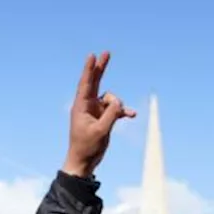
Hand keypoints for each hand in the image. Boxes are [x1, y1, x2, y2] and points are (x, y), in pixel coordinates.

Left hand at [63, 53, 134, 177]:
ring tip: (121, 115)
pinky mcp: (103, 118)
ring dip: (118, 105)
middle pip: (96, 82)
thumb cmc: (87, 147)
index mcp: (81, 106)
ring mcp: (96, 111)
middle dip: (101, 68)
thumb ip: (111, 114)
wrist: (84, 161)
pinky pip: (116, 110)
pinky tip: (132, 115)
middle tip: (106, 53)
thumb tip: (119, 102)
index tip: (92, 56)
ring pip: (111, 99)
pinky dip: (123, 112)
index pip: (86, 84)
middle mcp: (87, 105)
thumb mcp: (101, 130)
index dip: (89, 69)